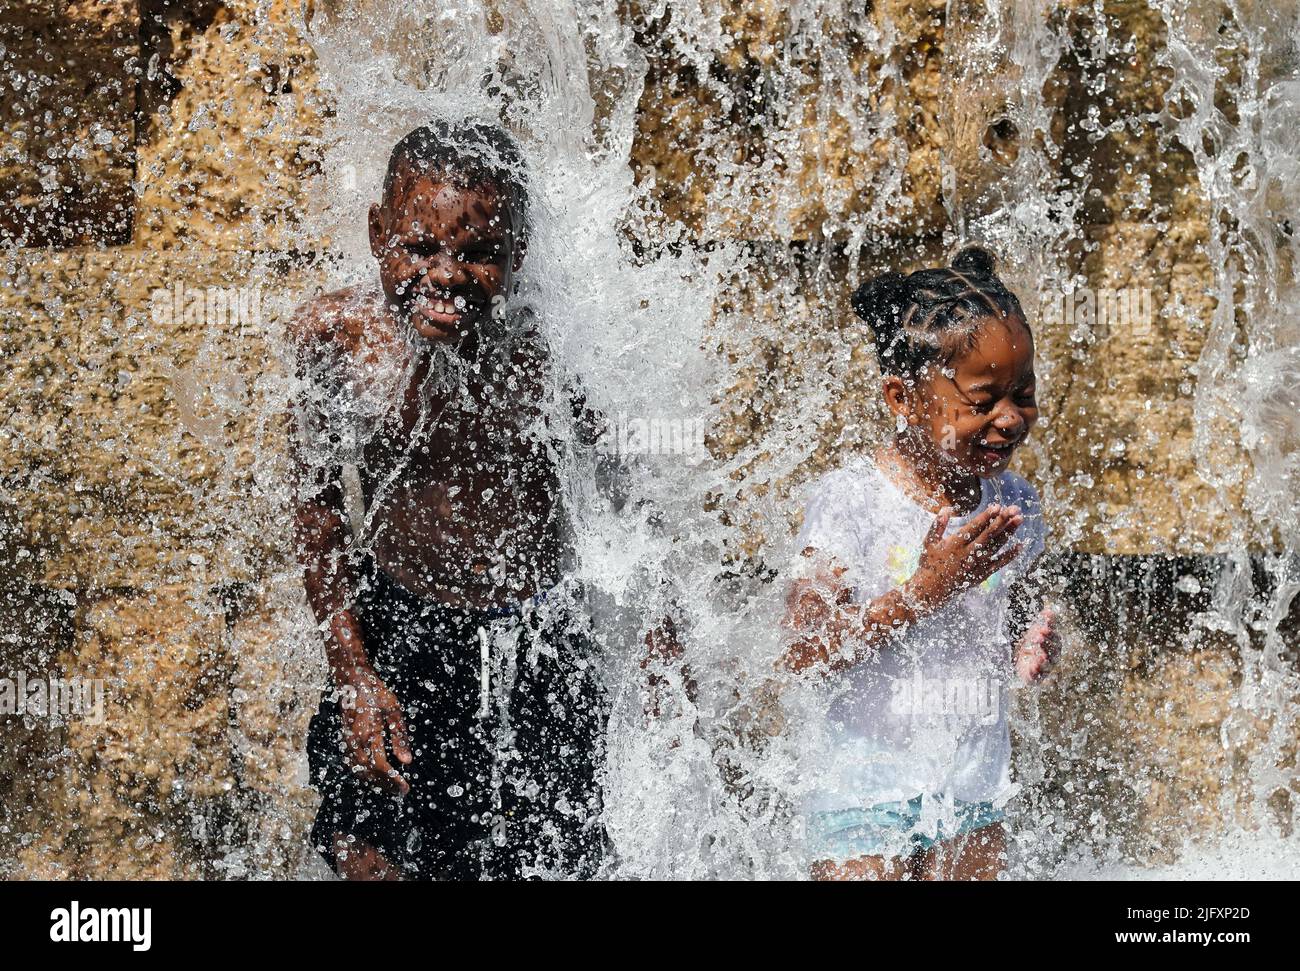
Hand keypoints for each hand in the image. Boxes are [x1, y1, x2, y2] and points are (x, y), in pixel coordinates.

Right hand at [338, 667, 412, 794]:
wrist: (351, 680)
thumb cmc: (375, 692)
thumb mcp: (393, 709)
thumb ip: (399, 736)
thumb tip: (406, 761)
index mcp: (368, 734)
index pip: (381, 766)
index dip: (393, 780)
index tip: (405, 788)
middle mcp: (355, 742)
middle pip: (369, 773)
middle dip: (385, 785)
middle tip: (401, 791)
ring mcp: (347, 741)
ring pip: (359, 771)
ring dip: (375, 781)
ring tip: (391, 785)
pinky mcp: (345, 740)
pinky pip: (352, 763)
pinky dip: (364, 773)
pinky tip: (375, 774)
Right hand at [903, 503, 1023, 612]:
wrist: (931, 590)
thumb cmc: (928, 563)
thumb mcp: (928, 542)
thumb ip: (937, 525)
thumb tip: (946, 509)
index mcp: (955, 543)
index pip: (974, 527)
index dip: (987, 516)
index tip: (998, 506)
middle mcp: (968, 553)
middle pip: (989, 534)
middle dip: (1003, 520)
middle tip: (1015, 509)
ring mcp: (977, 565)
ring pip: (997, 546)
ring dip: (1009, 532)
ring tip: (1019, 519)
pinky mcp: (982, 574)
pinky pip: (999, 563)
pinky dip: (1010, 555)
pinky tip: (1020, 545)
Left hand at [1015, 606, 1059, 683]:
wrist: (1019, 660)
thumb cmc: (1031, 644)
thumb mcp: (1036, 631)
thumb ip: (1044, 621)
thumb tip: (1049, 610)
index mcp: (1054, 644)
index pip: (1055, 638)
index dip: (1050, 633)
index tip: (1042, 627)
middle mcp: (1052, 656)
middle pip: (1053, 650)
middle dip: (1046, 643)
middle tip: (1037, 636)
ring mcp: (1045, 667)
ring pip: (1048, 663)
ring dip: (1044, 657)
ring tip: (1039, 652)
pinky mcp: (1035, 676)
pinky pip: (1038, 675)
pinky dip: (1036, 670)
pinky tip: (1033, 665)